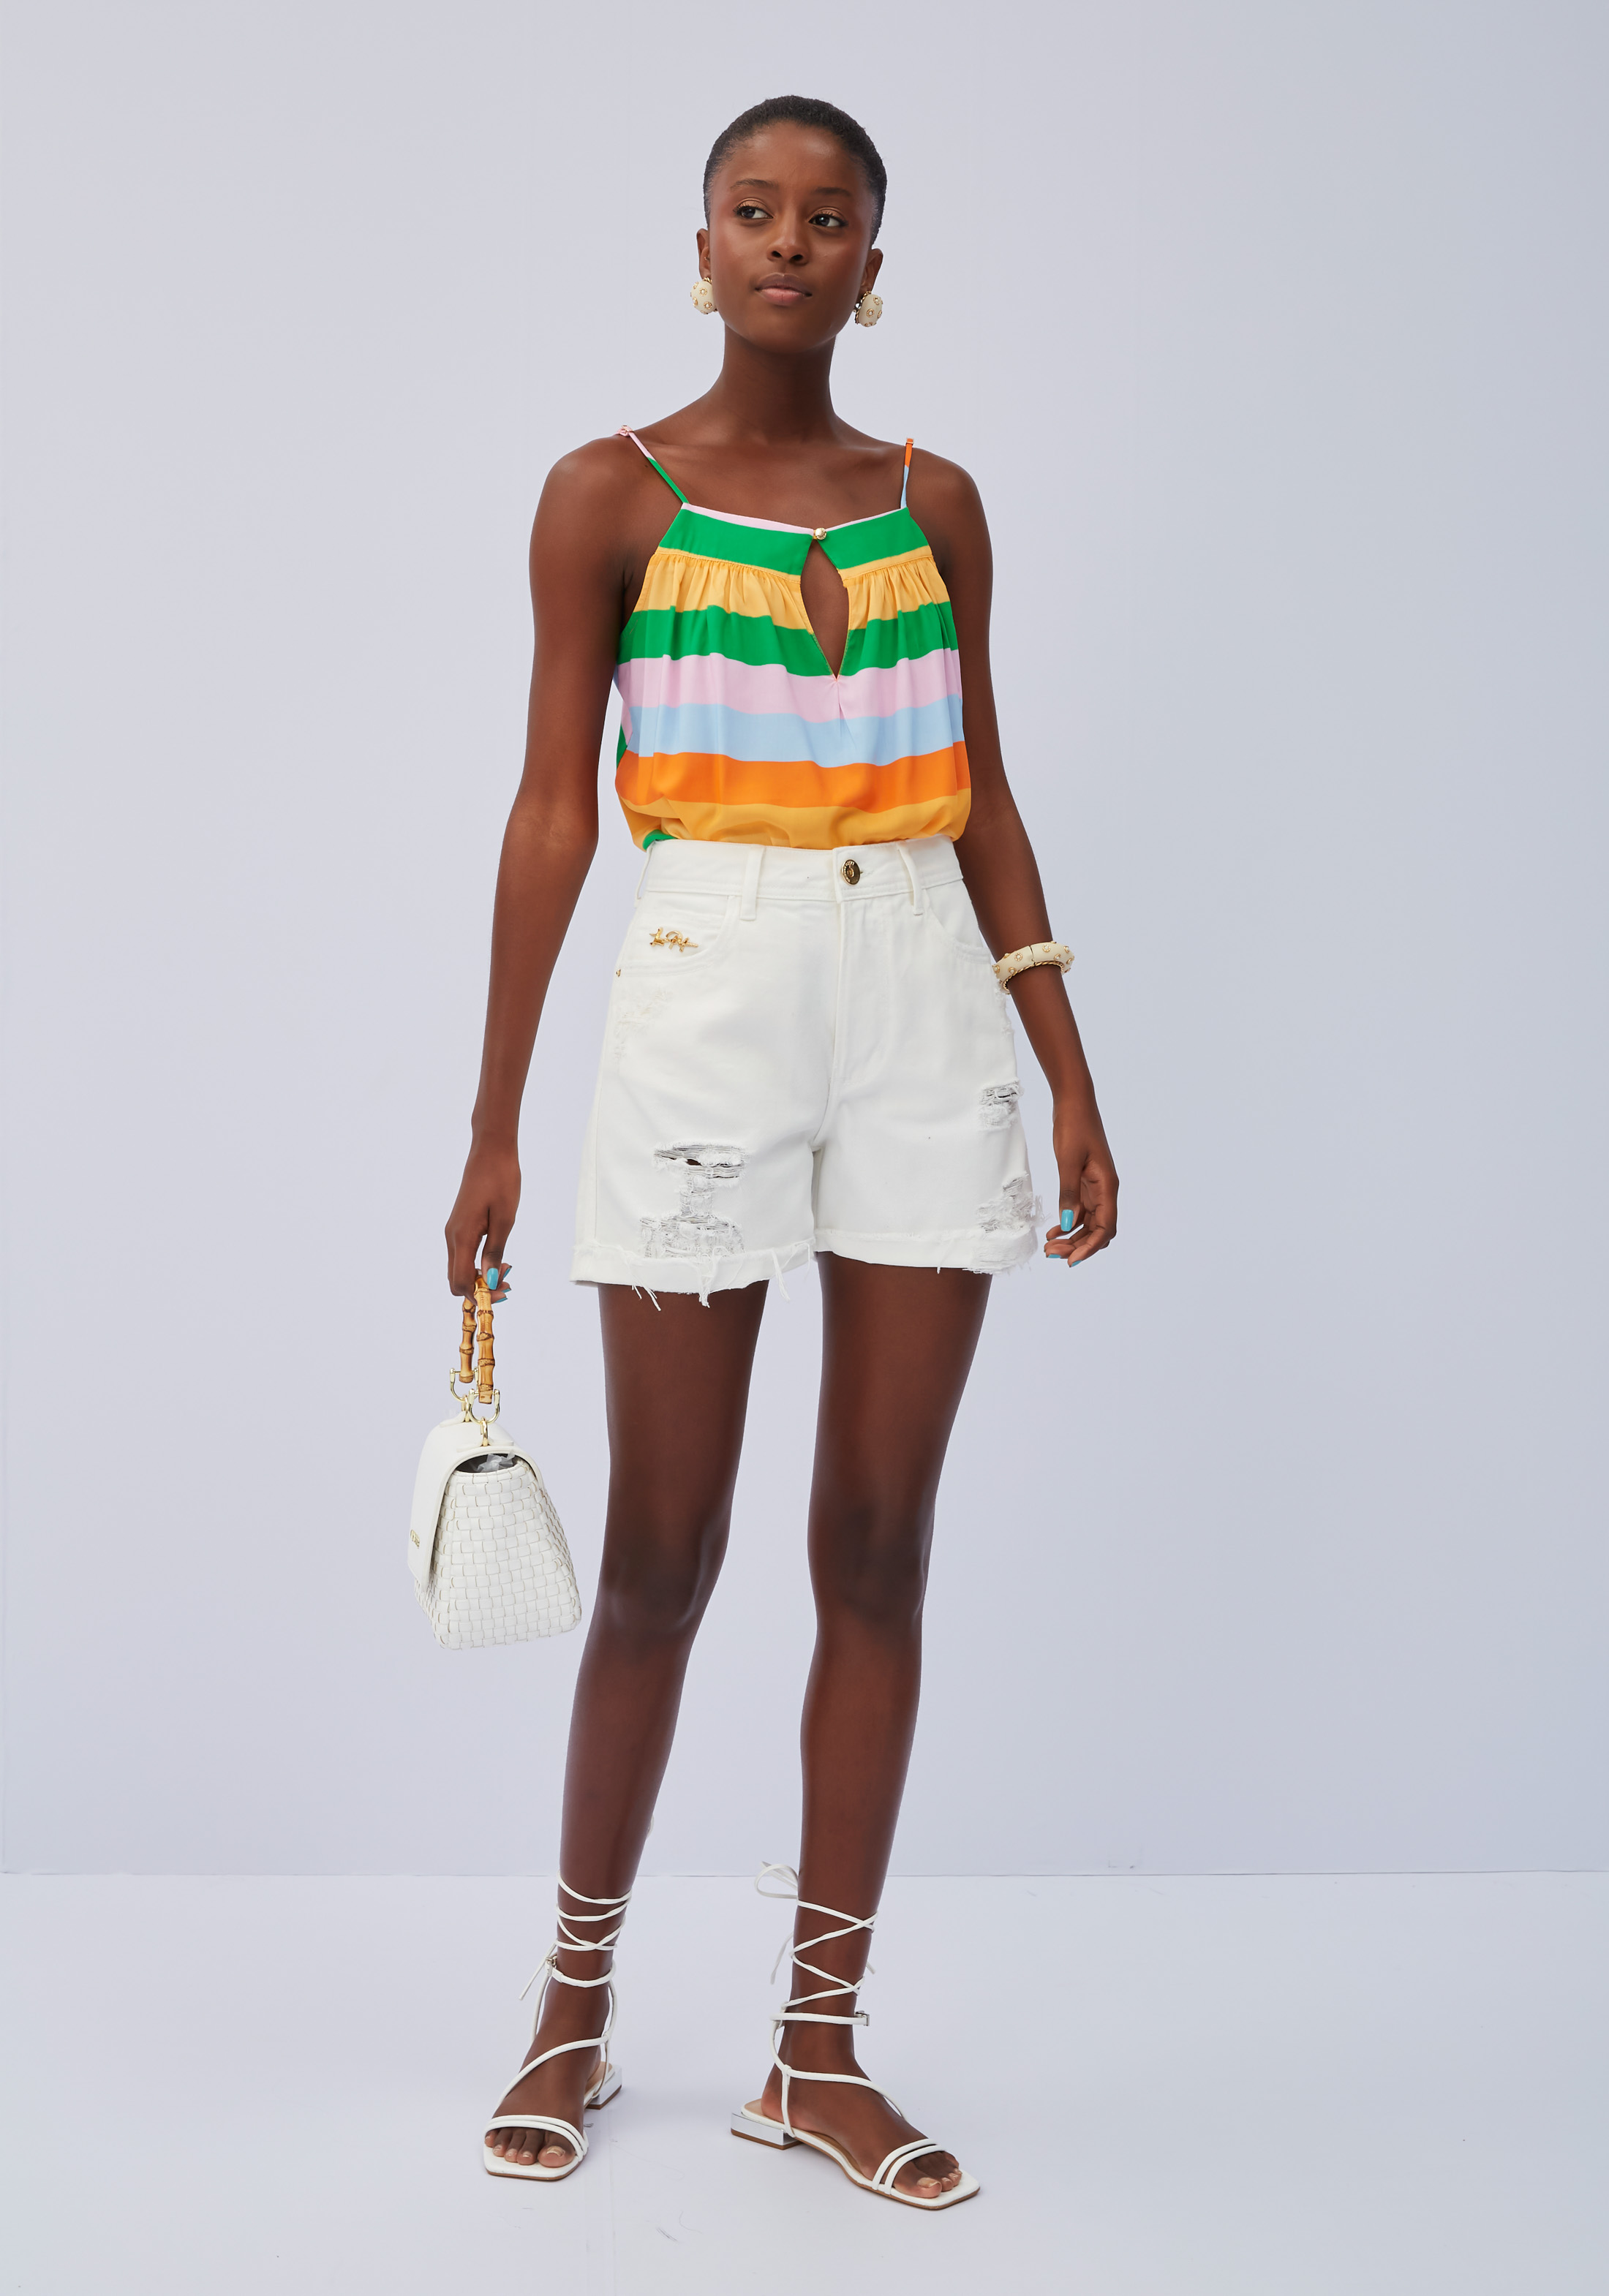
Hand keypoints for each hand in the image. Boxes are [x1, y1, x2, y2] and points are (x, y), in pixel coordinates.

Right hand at [446, 1138, 519, 1299]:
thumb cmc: (501, 1180)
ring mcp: (453, 1230)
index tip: (503, 1292)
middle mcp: (452, 1236)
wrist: (491, 1151)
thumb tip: (488, 1279)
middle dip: (480, 1288)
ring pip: (459, 1267)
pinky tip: (496, 1256)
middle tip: (507, 1282)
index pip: (460, 1281)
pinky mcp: (458, 1225)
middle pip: (456, 1279)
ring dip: (479, 1275)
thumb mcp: (505, 1219)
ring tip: (505, 1268)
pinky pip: (462, 1254)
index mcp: (462, 1236)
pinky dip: (476, 1262)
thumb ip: (494, 1251)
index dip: (479, 1294)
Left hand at [1043, 1095, 1117, 1267]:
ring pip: (1089, 1223)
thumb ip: (1068, 1192)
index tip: (1071, 1261)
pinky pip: (1080, 1211)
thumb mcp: (1068, 1160)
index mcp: (1107, 1186)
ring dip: (1072, 1238)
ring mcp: (1095, 1187)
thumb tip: (1068, 1225)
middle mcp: (1105, 1190)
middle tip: (1051, 1254)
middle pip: (1098, 1230)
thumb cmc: (1074, 1127)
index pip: (1105, 1227)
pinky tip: (1053, 1231)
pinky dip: (1068, 1224)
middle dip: (1077, 1246)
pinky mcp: (1084, 1182)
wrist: (1074, 1103)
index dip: (1090, 1247)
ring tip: (1049, 1247)